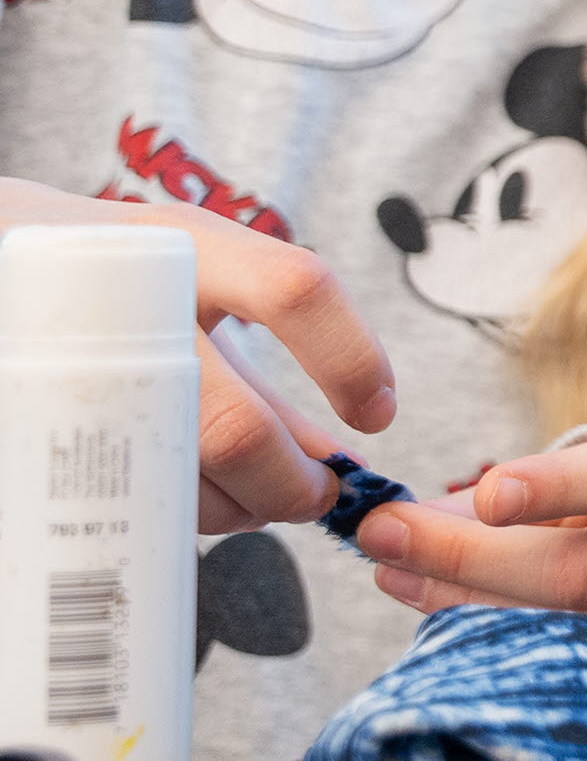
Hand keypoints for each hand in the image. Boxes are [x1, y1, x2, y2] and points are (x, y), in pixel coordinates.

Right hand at [0, 181, 399, 531]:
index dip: (350, 361)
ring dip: (229, 512)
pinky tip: (176, 500)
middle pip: (233, 426)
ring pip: (172, 477)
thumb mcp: (191, 293)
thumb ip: (264, 371)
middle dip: (288, 485)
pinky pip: (111, 491)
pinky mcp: (29, 404)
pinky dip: (161, 513)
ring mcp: (69, 354)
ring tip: (246, 501)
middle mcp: (126, 298)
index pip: (293, 290)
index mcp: (185, 247)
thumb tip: (333, 461)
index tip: (378, 415)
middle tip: (312, 496)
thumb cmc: (110, 282)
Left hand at [354, 420, 586, 699]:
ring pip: (576, 629)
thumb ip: (510, 492)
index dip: (555, 487)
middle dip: (468, 558)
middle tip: (384, 541)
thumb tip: (398, 523)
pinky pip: (585, 669)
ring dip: (470, 609)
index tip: (483, 497)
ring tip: (402, 581)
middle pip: (585, 568)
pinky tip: (457, 625)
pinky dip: (512, 648)